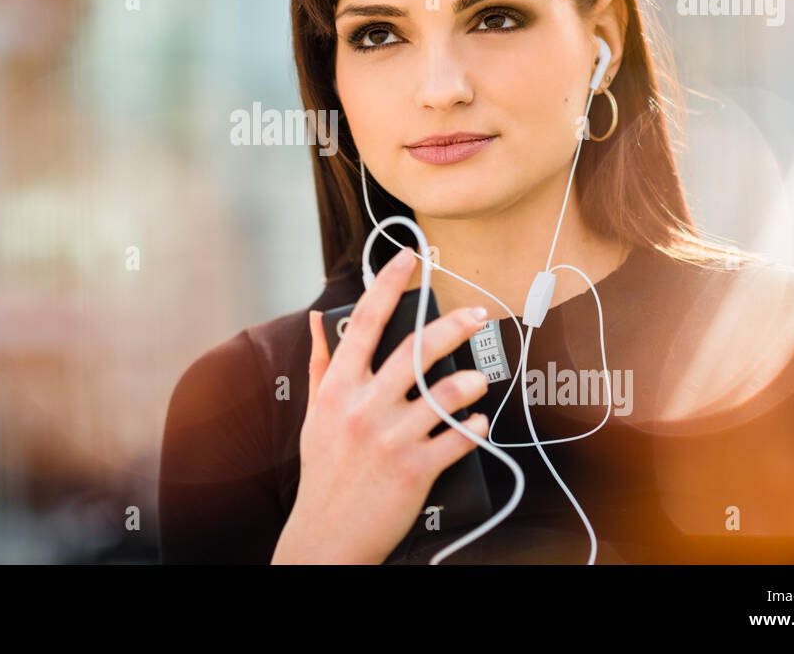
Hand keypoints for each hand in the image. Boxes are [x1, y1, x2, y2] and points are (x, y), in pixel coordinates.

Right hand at [271, 248, 490, 563]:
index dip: (389, 285)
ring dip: (469, 382)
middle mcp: (364, 407)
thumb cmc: (323, 471)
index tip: (410, 259)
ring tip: (478, 380)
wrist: (327, 536)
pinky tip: (478, 423)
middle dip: (453, 325)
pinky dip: (474, 428)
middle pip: (415, 351)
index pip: (363, 322)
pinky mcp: (415, 470)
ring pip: (444, 394)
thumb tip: (316, 319)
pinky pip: (457, 439)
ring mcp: (390, 439)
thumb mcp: (314, 413)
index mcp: (338, 388)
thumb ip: (321, 364)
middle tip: (476, 314)